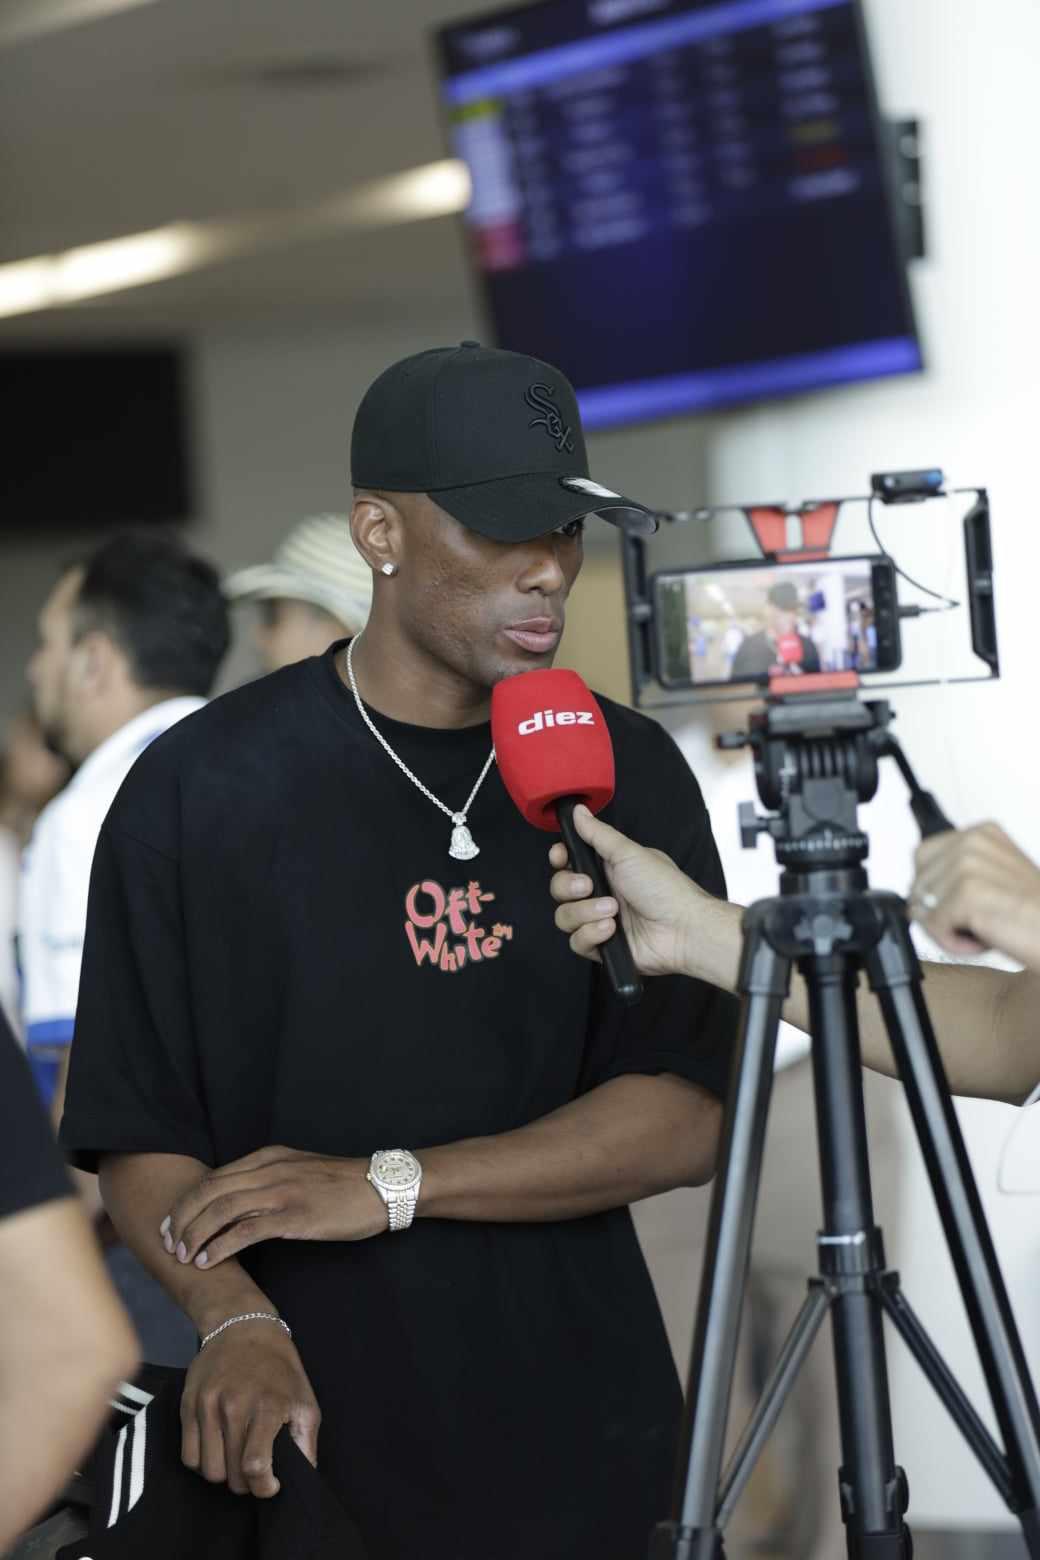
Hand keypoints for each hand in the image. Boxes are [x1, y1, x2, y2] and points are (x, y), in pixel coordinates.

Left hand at [160, 1145, 385, 1269]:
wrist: (381, 1186)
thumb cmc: (343, 1184)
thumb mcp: (301, 1170)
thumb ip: (271, 1179)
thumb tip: (242, 1202)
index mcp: (268, 1157)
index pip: (215, 1177)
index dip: (188, 1201)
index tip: (172, 1223)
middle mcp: (269, 1169)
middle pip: (210, 1190)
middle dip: (182, 1217)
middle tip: (168, 1242)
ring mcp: (281, 1191)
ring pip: (222, 1208)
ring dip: (195, 1233)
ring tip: (183, 1255)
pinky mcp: (294, 1216)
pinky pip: (246, 1230)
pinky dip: (221, 1245)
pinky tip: (209, 1260)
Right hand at [181, 1320, 319, 1497]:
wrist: (243, 1328)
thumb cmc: (279, 1369)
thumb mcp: (304, 1399)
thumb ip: (307, 1441)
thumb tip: (305, 1475)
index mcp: (267, 1405)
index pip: (255, 1465)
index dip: (264, 1487)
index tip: (270, 1486)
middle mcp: (234, 1405)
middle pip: (230, 1474)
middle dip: (245, 1482)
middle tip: (254, 1469)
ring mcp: (207, 1405)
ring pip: (208, 1470)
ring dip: (223, 1474)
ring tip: (235, 1459)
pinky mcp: (188, 1405)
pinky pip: (188, 1457)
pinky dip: (203, 1462)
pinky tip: (217, 1449)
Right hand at [549, 804, 717, 977]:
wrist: (684, 929)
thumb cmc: (665, 888)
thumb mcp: (629, 853)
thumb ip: (598, 834)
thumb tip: (579, 811)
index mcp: (607, 868)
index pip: (568, 862)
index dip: (559, 859)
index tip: (560, 857)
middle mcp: (601, 893)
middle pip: (559, 889)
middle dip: (569, 887)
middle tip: (589, 886)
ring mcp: (599, 920)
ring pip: (564, 917)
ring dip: (585, 912)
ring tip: (612, 911)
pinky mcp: (602, 946)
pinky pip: (577, 942)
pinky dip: (592, 934)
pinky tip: (611, 929)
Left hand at [910, 822, 1039, 967]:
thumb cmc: (1032, 916)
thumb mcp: (992, 881)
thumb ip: (955, 875)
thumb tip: (914, 895)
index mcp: (980, 833)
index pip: (922, 856)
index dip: (934, 889)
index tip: (962, 904)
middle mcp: (972, 841)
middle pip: (917, 882)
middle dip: (937, 911)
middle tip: (977, 921)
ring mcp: (969, 863)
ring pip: (922, 907)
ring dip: (949, 930)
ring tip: (988, 928)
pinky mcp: (968, 891)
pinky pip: (934, 926)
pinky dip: (955, 943)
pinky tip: (987, 938)